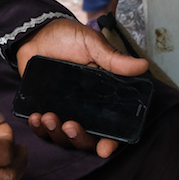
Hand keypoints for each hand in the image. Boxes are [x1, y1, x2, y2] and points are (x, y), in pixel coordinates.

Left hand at [15, 18, 149, 158]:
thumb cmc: (68, 37)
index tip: (104, 149)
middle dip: (79, 138)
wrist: (38, 31)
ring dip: (56, 133)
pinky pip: (42, 128)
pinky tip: (36, 118)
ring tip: (48, 116)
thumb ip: (114, 59)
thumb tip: (143, 65)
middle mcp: (83, 109)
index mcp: (101, 97)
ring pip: (63, 137)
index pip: (110, 127)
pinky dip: (38, 128)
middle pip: (85, 138)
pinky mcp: (43, 107)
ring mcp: (62, 109)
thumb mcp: (92, 45)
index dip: (110, 141)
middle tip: (71, 125)